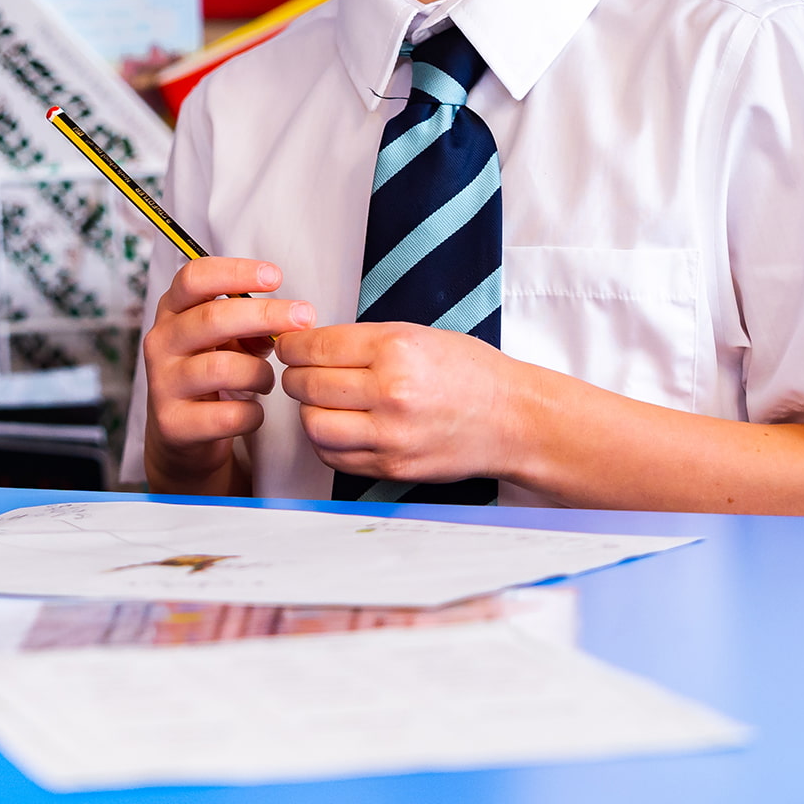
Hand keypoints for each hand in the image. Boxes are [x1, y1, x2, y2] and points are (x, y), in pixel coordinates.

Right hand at [141, 258, 316, 495]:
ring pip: (221, 367)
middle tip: (303, 318)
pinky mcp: (173, 423)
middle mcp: (161, 342)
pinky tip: (253, 412)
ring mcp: (163, 384)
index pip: (193, 278)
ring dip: (259, 373)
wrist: (182, 435)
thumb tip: (288, 320)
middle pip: (212, 317)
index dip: (234, 272)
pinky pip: (227, 415)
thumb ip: (250, 325)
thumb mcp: (226, 340)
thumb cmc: (210, 374)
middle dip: (265, 314)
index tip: (275, 276)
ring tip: (268, 381)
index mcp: (172, 312)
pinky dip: (252, 414)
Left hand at [274, 323, 522, 486]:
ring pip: (313, 424)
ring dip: (307, 411)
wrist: (514, 420)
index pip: (314, 347)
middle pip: (306, 385)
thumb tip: (308, 343)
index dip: (292, 345)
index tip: (290, 346)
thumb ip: (362, 342)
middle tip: (302, 372)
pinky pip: (333, 456)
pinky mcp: (392, 467)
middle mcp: (390, 392)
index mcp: (395, 350)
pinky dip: (325, 441)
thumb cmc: (470, 373)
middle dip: (295, 375)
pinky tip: (338, 427)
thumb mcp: (417, 336)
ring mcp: (390, 435)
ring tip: (321, 401)